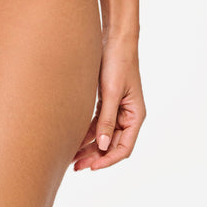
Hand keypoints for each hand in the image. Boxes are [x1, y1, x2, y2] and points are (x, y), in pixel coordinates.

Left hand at [71, 38, 144, 170]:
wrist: (114, 39)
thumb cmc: (118, 62)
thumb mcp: (111, 92)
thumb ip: (106, 119)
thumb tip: (101, 145)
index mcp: (135, 116)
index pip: (123, 147)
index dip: (108, 159)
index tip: (92, 167)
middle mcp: (128, 115)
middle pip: (111, 144)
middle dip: (95, 156)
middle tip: (76, 166)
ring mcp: (117, 109)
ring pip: (103, 135)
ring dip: (89, 146)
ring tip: (71, 157)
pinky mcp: (107, 101)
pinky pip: (97, 122)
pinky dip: (87, 132)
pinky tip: (74, 139)